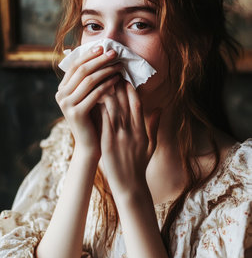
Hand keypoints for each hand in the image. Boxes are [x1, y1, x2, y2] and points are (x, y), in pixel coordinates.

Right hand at [55, 47, 121, 160]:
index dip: (90, 55)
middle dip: (99, 60)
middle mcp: (60, 95)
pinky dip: (108, 85)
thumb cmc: (94, 118)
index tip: (104, 47)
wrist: (91, 145)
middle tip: (114, 53)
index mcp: (62, 88)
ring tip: (119, 66)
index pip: (75, 65)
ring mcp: (66, 104)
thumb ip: (90, 80)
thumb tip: (101, 54)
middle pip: (82, 70)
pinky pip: (95, 94)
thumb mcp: (89, 96)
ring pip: (88, 80)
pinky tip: (118, 81)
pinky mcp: (76, 113)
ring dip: (106, 71)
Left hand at [99, 80, 160, 199]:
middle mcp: (132, 129)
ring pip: (114, 107)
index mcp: (142, 129)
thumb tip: (159, 108)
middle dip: (116, 85)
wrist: (130, 185)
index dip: (130, 88)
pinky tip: (92, 98)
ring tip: (98, 81)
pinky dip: (99, 107)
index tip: (123, 76)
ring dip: (106, 92)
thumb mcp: (151, 145)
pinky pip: (103, 120)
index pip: (137, 103)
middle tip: (107, 72)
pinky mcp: (108, 141)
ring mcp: (120, 135)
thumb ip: (154, 125)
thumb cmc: (139, 165)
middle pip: (124, 101)